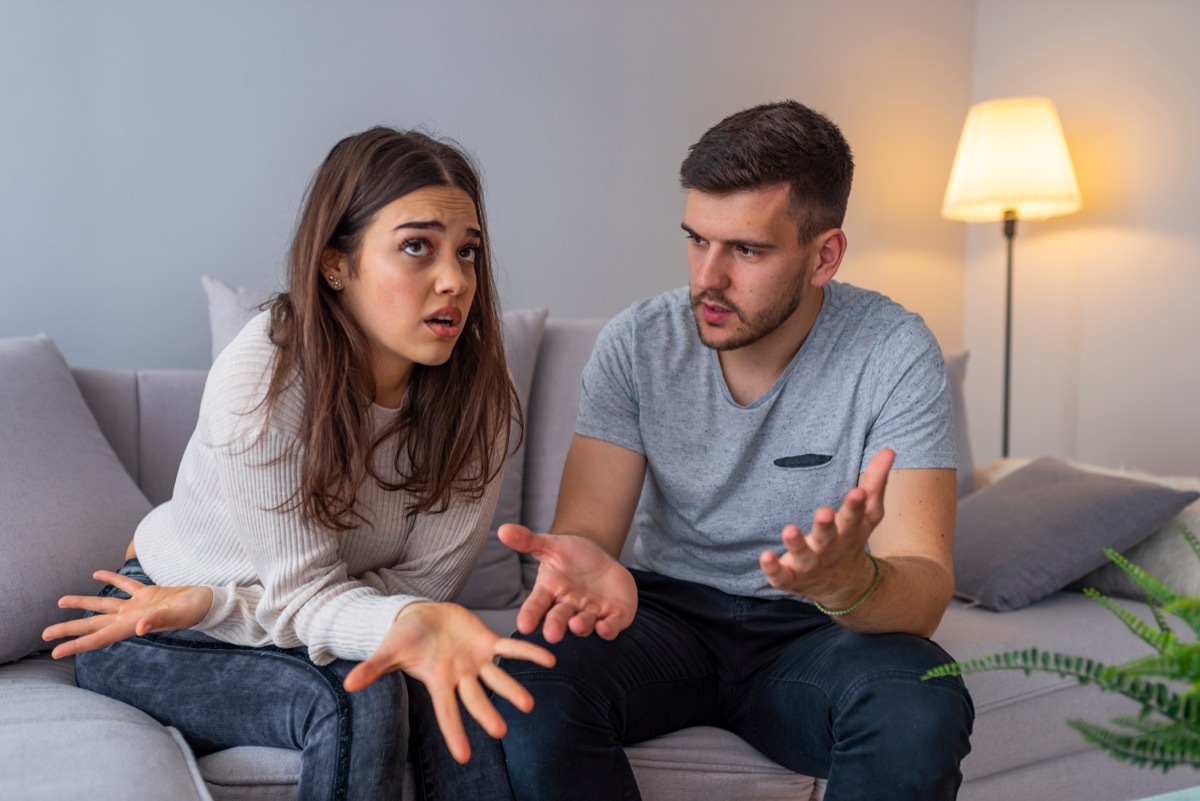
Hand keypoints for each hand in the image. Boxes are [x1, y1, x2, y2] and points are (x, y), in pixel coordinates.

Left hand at [41, 570, 212, 658]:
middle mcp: (131, 618)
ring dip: (82, 604)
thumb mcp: (177, 615)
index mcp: (133, 625)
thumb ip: (157, 620)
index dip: (76, 644)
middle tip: (45, 635)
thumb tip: (139, 629)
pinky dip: (110, 579)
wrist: (210, 602)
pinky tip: (97, 574)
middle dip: (69, 629)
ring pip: (103, 605)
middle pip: (93, 624)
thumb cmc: (195, 610)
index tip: (55, 651)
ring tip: (60, 602)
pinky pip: (124, 586)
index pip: (99, 637)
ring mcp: (138, 606)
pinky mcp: (148, 594)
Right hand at [342, 602, 554, 764]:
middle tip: (502, 731)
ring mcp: (476, 661)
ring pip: (497, 678)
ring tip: (529, 704)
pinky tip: (550, 661)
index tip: (464, 757)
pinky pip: (511, 648)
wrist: (421, 614)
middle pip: (475, 699)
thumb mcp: (388, 651)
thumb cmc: (404, 638)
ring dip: (513, 690)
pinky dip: (529, 653)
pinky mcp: (487, 641)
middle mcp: (460, 677)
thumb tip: (349, 684)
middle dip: (487, 714)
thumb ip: (374, 669)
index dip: (455, 733)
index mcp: (438, 682)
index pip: (447, 713)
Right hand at [499, 524, 636, 642]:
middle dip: (555, 626)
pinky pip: (611, 625)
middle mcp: (568, 607)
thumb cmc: (570, 556)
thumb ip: (527, 541)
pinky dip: (608, 629)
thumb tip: (502, 530)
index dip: (530, 616)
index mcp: (550, 592)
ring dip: (580, 627)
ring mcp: (590, 613)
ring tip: (575, 625)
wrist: (599, 559)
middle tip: (551, 634)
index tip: (523, 626)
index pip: (536, 605)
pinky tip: (604, 628)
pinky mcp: (614, 615)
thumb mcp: (551, 545)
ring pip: (584, 624)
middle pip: (559, 619)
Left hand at [760, 448, 893, 605]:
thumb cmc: (852, 539)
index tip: (857, 492)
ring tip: (789, 530)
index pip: (854, 518)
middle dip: (826, 526)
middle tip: (823, 512)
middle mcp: (830, 550)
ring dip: (797, 545)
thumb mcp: (868, 514)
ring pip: (804, 557)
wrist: (844, 587)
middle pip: (829, 538)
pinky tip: (765, 556)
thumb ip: (875, 483)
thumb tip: (889, 450)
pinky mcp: (792, 579)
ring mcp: (811, 566)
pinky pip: (782, 577)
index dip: (855, 506)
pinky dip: (773, 569)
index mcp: (849, 533)